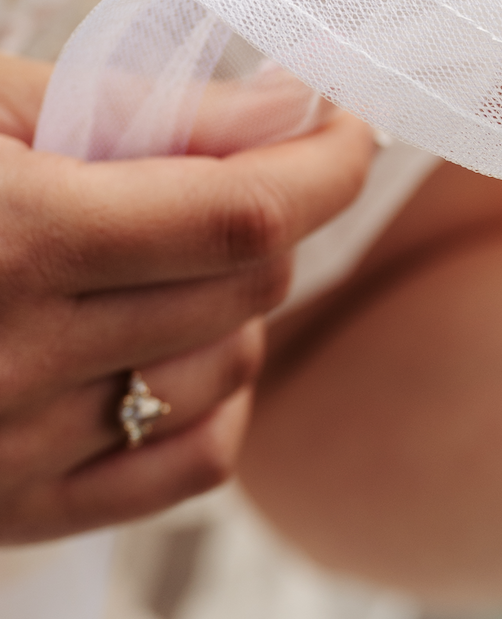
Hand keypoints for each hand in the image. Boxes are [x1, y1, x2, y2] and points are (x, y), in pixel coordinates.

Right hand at [0, 56, 373, 542]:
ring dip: (245, 302)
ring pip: (229, 372)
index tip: (349, 121)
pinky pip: (185, 469)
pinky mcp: (10, 511)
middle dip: (280, 214)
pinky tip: (189, 354)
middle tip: (256, 165)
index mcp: (12, 238)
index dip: (328, 162)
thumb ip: (125, 106)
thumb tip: (280, 107)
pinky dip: (219, 403)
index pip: (246, 211)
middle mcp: (23, 357)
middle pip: (248, 288)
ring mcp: (17, 448)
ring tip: (187, 251)